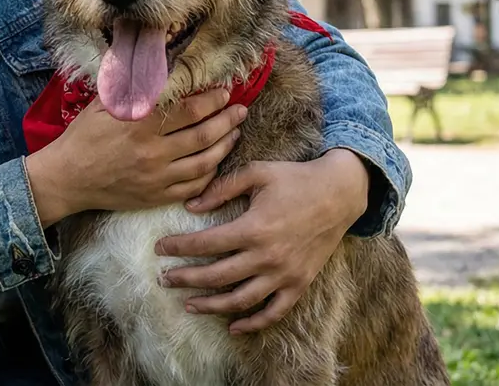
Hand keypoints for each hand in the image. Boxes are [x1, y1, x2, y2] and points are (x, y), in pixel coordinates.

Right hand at [26, 90, 247, 226]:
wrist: (67, 179)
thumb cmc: (84, 137)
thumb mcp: (103, 105)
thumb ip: (130, 88)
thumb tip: (153, 66)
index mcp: (140, 125)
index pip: (188, 110)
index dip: (211, 101)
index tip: (223, 93)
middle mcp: (152, 151)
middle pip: (203, 135)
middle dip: (227, 121)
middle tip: (240, 110)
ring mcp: (156, 177)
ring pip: (204, 162)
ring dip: (225, 146)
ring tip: (235, 133)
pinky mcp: (156, 197)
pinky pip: (193, 186)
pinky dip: (210, 174)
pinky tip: (216, 161)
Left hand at [153, 148, 370, 332]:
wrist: (339, 193)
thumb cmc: (295, 178)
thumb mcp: (257, 172)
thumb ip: (222, 188)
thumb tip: (190, 205)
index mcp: (253, 228)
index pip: (205, 244)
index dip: (178, 247)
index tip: (159, 248)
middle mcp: (267, 256)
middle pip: (217, 276)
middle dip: (186, 279)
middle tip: (165, 279)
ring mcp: (284, 274)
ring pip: (241, 300)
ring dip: (211, 306)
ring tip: (189, 305)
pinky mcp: (299, 284)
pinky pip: (274, 311)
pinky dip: (253, 323)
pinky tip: (232, 326)